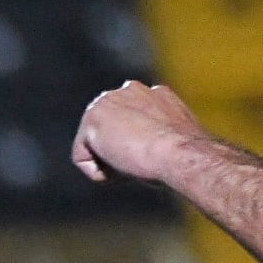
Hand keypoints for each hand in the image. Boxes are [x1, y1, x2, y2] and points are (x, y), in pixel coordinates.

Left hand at [70, 81, 210, 185]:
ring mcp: (108, 100)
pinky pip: (82, 157)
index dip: (134, 150)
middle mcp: (128, 90)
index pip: (127, 125)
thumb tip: (143, 152)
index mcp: (151, 94)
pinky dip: (96, 172)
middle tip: (138, 165)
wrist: (180, 153)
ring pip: (93, 144)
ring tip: (131, 165)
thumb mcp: (168, 140)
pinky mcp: (93, 118)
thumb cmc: (180, 155)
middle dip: (116, 153)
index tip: (148, 161)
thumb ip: (151, 136)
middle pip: (107, 132)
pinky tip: (119, 169)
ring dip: (108, 161)